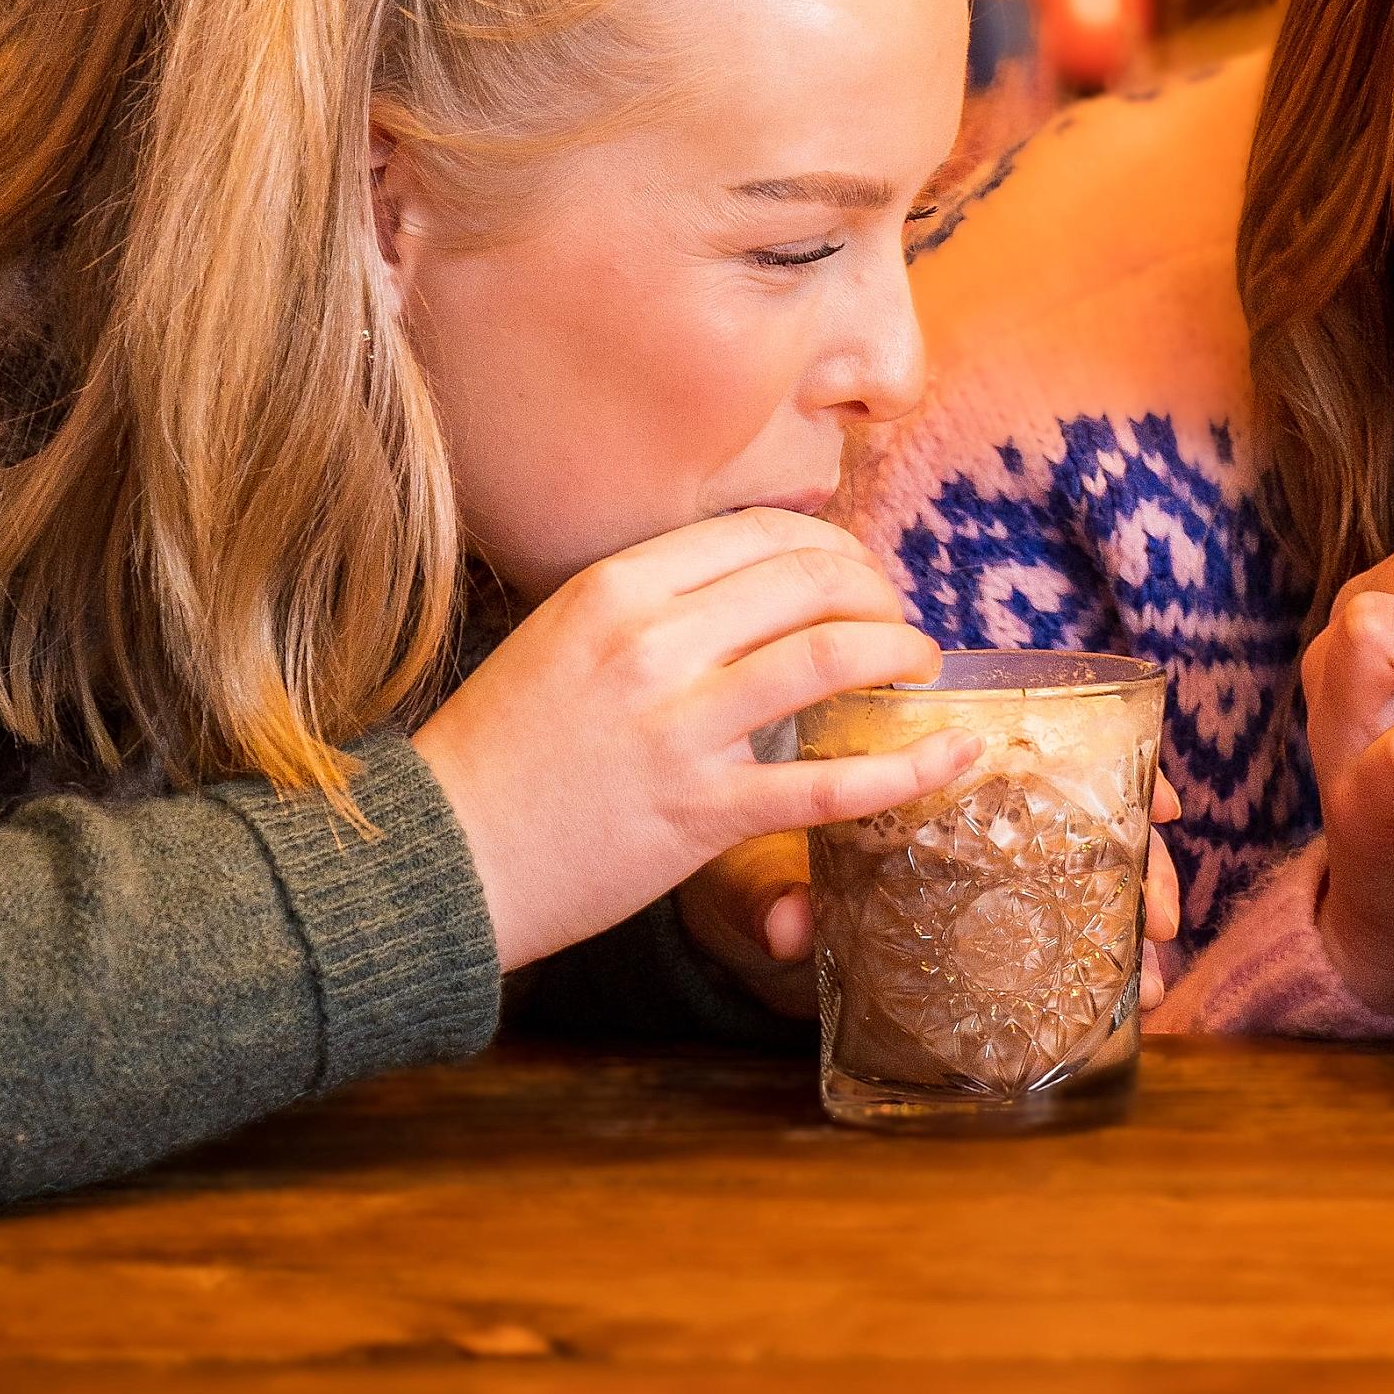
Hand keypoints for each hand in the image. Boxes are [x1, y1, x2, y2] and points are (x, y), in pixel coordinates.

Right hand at [415, 511, 978, 972]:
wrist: (438, 859)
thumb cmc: (502, 751)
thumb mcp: (562, 638)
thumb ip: (653, 603)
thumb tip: (753, 581)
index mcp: (615, 588)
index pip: (763, 534)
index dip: (835, 549)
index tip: (858, 577)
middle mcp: (651, 642)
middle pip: (811, 582)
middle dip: (878, 593)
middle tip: (899, 622)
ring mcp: (678, 726)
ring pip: (831, 656)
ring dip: (899, 653)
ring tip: (921, 666)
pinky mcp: (703, 811)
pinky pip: (833, 783)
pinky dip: (912, 768)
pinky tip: (956, 755)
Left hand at [677, 773, 1190, 1017]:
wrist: (716, 876)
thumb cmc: (737, 843)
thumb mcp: (748, 860)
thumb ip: (769, 886)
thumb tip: (786, 926)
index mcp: (937, 758)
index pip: (1052, 745)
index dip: (1122, 771)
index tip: (1163, 808)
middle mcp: (975, 806)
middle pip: (1091, 817)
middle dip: (1142, 866)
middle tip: (1165, 917)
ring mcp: (983, 861)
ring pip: (1086, 873)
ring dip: (1129, 920)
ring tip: (1153, 980)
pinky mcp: (977, 914)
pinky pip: (1054, 924)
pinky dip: (1096, 955)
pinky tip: (1130, 998)